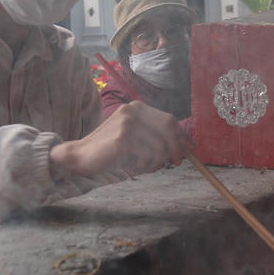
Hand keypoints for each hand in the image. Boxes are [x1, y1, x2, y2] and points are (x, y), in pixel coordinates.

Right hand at [50, 101, 193, 178]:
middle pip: (169, 128)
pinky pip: (147, 155)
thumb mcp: (135, 138)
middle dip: (176, 147)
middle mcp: (133, 110)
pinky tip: (132, 166)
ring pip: (159, 145)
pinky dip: (144, 165)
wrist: (80, 156)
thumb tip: (187, 146)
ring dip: (157, 161)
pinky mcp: (123, 138)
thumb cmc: (110, 150)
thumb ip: (156, 136)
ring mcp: (128, 122)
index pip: (169, 119)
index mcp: (137, 107)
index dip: (183, 135)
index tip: (192, 148)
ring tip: (145, 166)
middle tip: (176, 162)